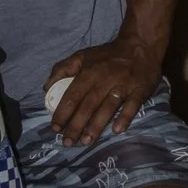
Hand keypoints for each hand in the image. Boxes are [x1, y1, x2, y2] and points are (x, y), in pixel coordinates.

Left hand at [44, 34, 159, 145]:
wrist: (140, 44)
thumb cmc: (107, 55)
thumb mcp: (82, 56)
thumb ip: (62, 69)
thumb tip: (47, 88)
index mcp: (89, 72)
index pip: (72, 96)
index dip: (62, 113)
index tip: (55, 128)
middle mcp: (104, 80)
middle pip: (88, 106)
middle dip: (76, 126)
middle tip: (68, 143)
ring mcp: (123, 85)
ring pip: (107, 108)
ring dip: (96, 126)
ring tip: (86, 142)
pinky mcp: (140, 90)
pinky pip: (132, 106)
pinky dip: (125, 117)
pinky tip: (117, 130)